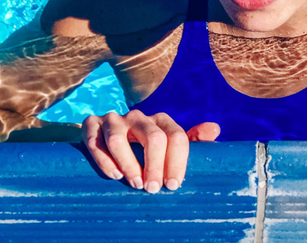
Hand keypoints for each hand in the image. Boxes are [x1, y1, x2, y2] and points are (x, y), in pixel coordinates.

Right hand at [82, 110, 219, 192]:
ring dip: (129, 164)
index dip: (177, 162)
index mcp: (160, 121)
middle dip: (155, 165)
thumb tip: (215, 129)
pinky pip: (95, 141)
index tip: (173, 186)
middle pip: (153, 137)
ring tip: (135, 184)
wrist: (103, 137)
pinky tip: (113, 175)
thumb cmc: (142, 146)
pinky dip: (104, 159)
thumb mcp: (168, 143)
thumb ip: (192, 140)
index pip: (176, 136)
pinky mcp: (91, 125)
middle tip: (152, 189)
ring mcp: (113, 119)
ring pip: (120, 138)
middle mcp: (138, 117)